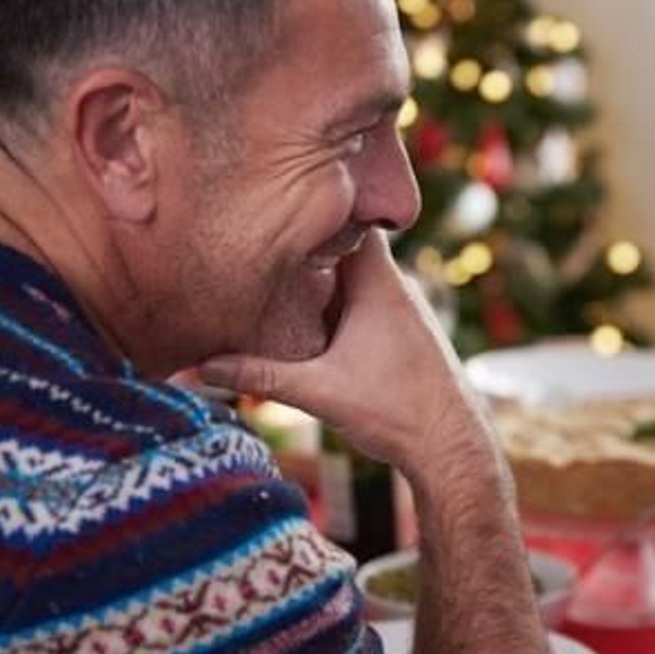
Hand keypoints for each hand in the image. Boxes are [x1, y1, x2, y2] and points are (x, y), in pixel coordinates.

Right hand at [198, 230, 489, 485]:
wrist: (452, 448)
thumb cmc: (398, 414)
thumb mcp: (320, 392)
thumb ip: (260, 375)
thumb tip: (202, 367)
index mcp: (381, 284)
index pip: (352, 219)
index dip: (318, 207)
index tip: (278, 205)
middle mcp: (399, 287)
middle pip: (348, 247)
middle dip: (308, 247)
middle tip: (262, 245)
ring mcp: (406, 308)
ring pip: (358, 276)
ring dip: (324, 279)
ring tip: (276, 279)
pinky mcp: (407, 330)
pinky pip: (369, 300)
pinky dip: (341, 302)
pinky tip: (311, 318)